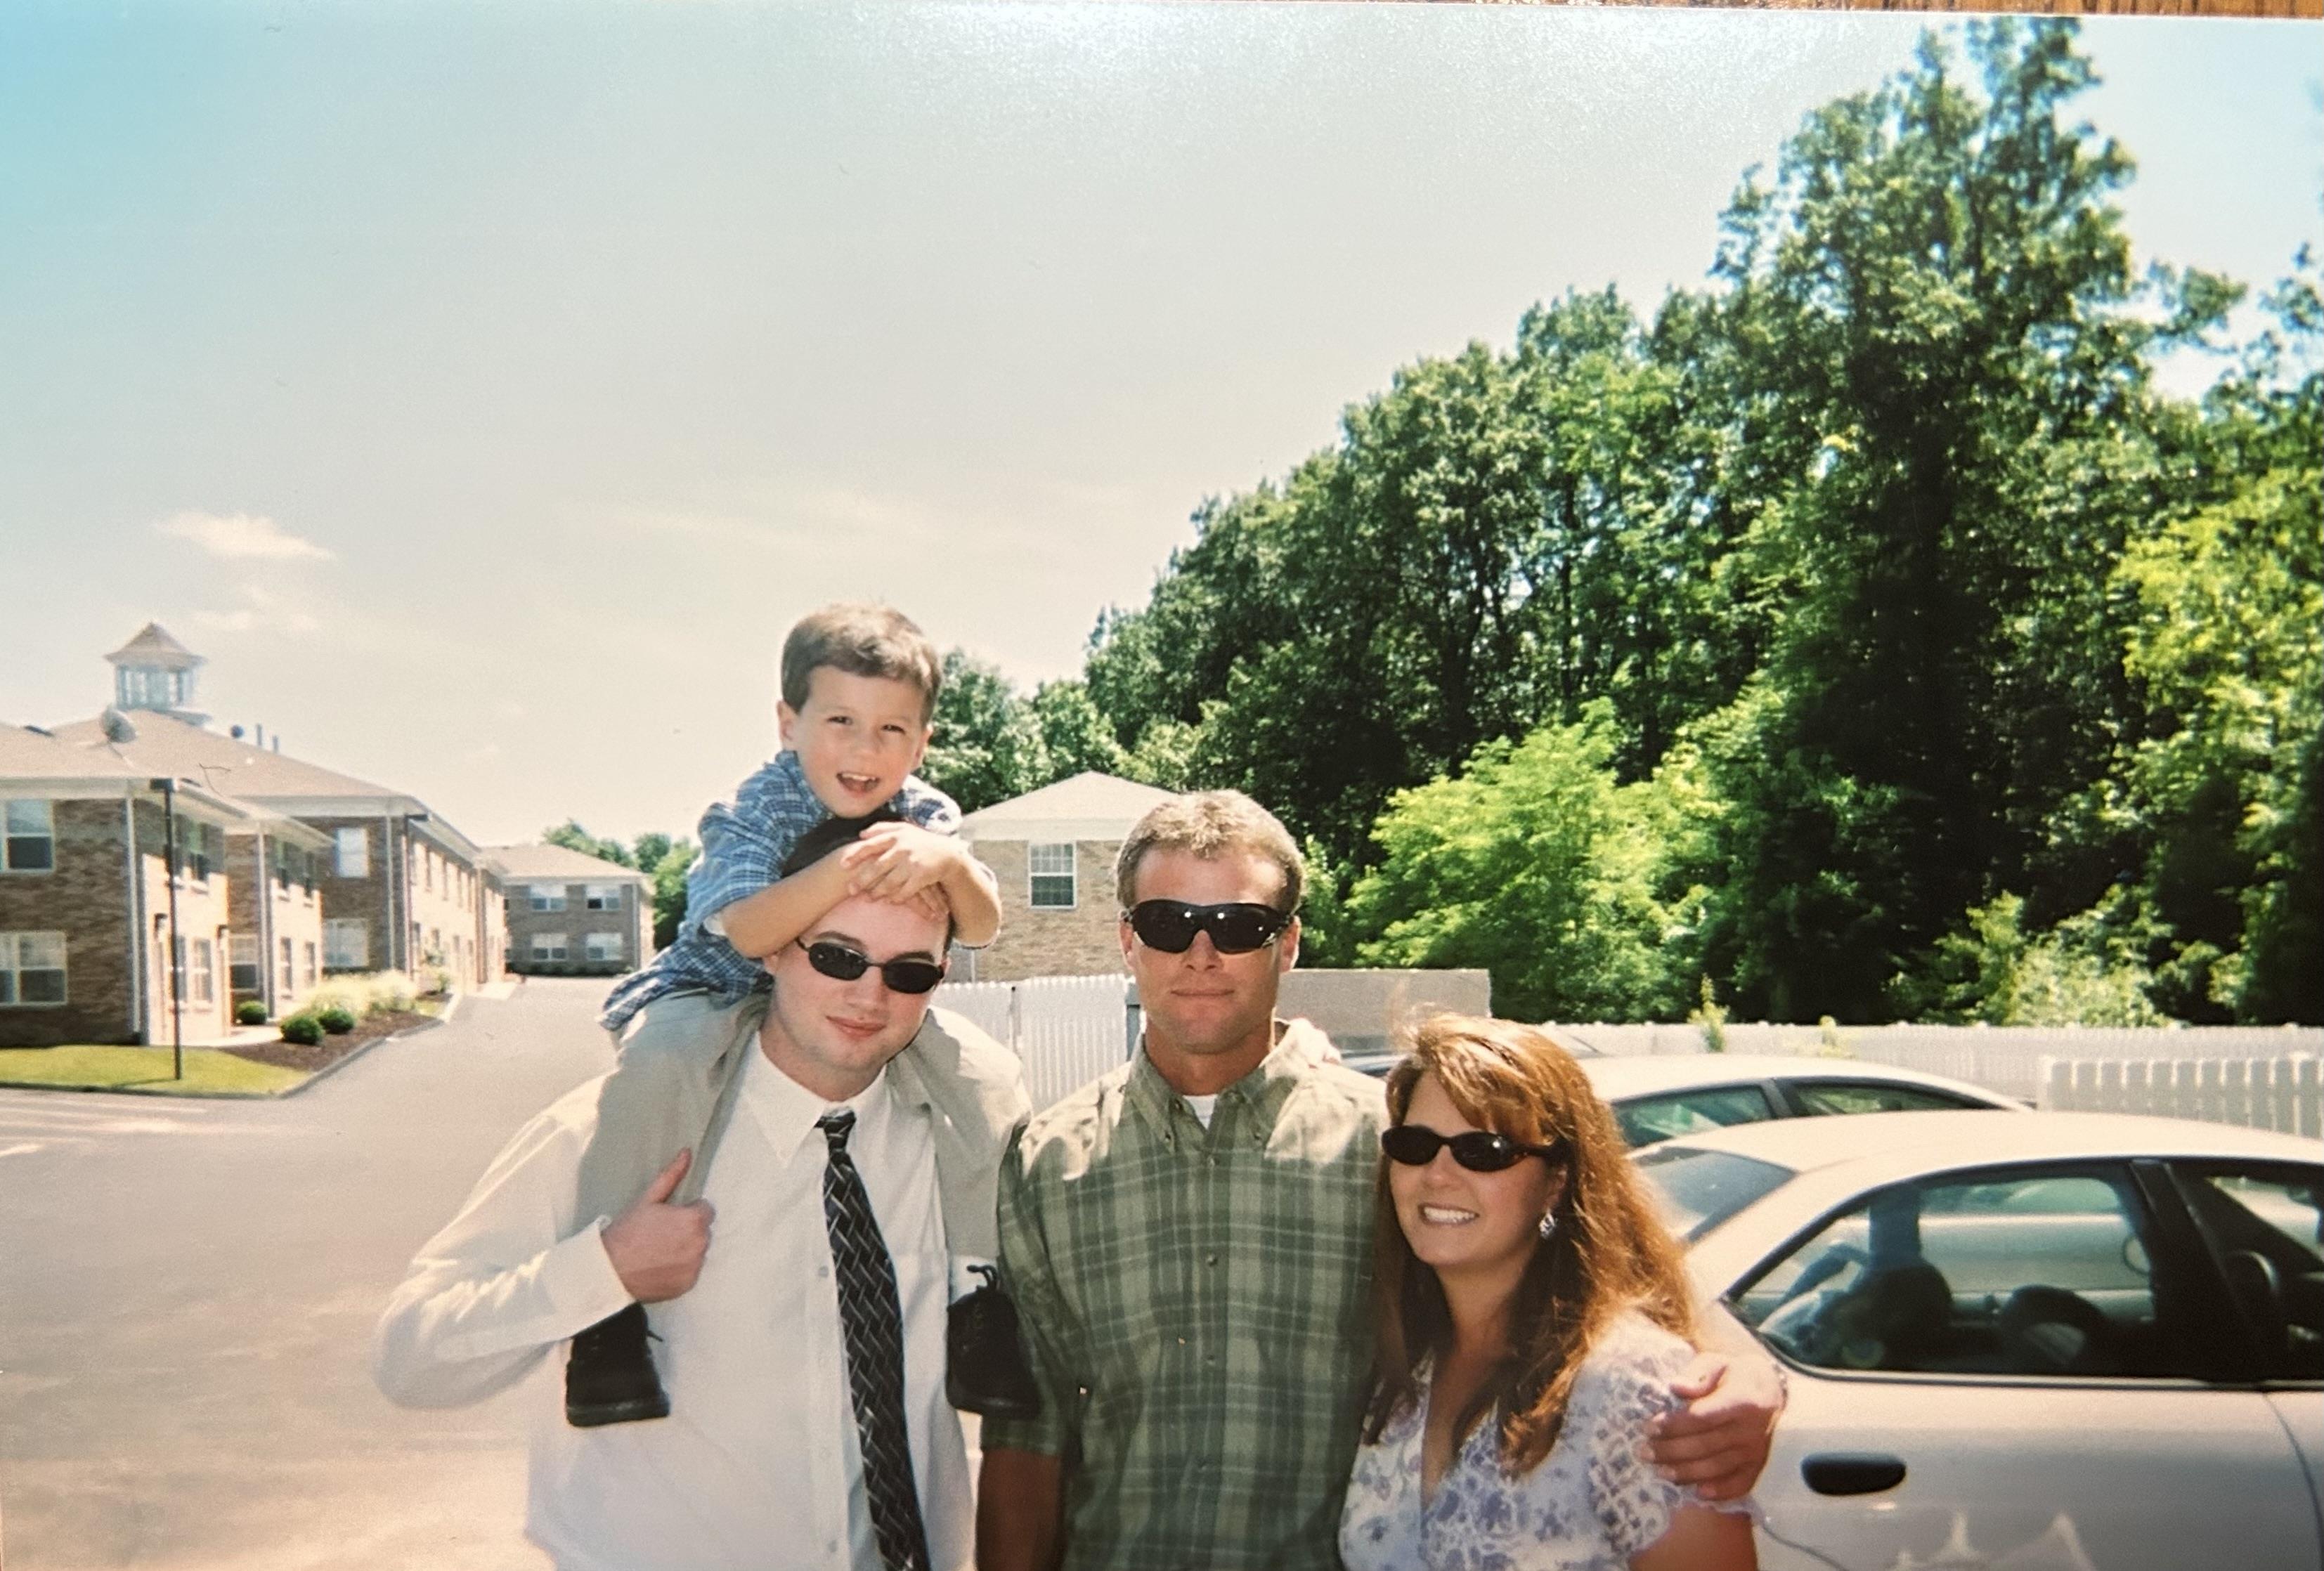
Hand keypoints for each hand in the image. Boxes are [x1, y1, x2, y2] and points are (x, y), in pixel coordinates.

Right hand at [600, 1150, 714, 1302]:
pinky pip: (692, 1271)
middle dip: (689, 1230)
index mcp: (694, 1220)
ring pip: (698, 1251)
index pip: (706, 1210)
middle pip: (703, 1231)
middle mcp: (700, 1244)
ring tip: (660, 1250)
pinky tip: (661, 1265)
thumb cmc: (628, 1231)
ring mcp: (695, 1266)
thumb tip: (687, 1152)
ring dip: (686, 1249)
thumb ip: (672, 1175)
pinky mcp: (689, 1283)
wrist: (610, 1269)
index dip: (688, 1211)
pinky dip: (681, 1269)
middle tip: (662, 1234)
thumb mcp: (648, 1199)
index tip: (670, 1218)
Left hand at [842, 821, 957, 902]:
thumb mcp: (904, 829)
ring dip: (878, 892)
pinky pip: (905, 890)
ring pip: (890, 881)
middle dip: (862, 880)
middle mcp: (903, 848)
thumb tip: (861, 834)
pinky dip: (897, 897)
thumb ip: (883, 829)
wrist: (948, 854)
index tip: (842, 865)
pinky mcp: (922, 875)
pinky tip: (890, 901)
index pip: (871, 845)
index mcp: (896, 836)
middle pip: (877, 866)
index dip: (855, 855)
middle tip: (851, 890)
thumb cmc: (922, 842)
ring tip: (868, 898)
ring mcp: (913, 862)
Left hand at [1645, 1350, 1782, 1500]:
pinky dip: (1719, 1492)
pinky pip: (1740, 1484)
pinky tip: (1697, 1493)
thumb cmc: (1736, 1375)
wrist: (1771, 1391)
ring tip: (1659, 1472)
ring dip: (1686, 1473)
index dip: (1673, 1425)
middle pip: (1705, 1445)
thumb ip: (1698, 1373)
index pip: (1702, 1417)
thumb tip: (1676, 1386)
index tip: (1647, 1427)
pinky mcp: (1759, 1466)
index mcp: (1742, 1400)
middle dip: (1670, 1450)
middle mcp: (1751, 1429)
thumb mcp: (1718, 1362)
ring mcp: (1756, 1451)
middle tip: (1643, 1452)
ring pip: (1717, 1467)